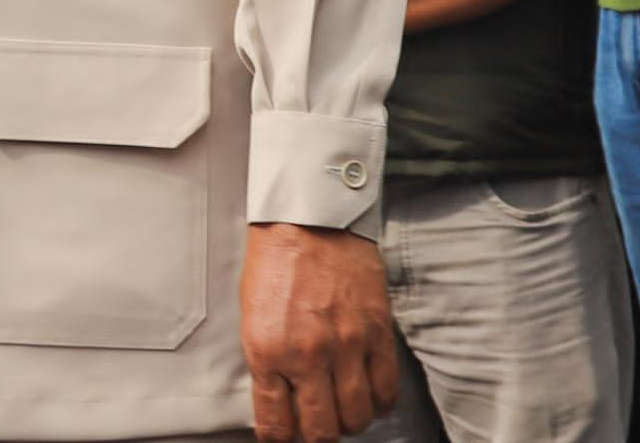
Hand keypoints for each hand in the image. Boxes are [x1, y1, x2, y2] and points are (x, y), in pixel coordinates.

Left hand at [240, 222, 398, 441]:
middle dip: (318, 436)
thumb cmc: (276, 260)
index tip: (285, 433)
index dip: (280, 438)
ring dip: (350, 421)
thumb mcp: (253, 315)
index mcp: (267, 351)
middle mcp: (307, 356)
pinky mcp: (377, 334)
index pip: (275, 426)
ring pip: (356, 418)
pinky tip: (370, 396)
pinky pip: (386, 391)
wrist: (311, 218)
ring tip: (344, 408)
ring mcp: (346, 346)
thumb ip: (267, 361)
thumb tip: (280, 400)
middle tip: (318, 424)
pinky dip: (379, 403)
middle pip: (321, 432)